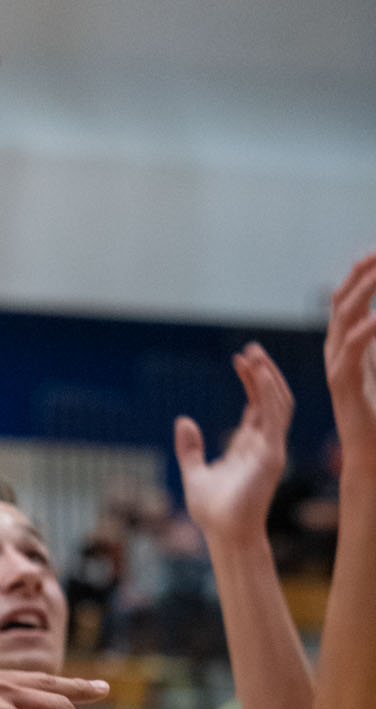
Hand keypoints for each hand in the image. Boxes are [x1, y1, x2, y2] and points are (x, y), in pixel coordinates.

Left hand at [174, 343, 291, 544]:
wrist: (224, 534)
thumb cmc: (212, 511)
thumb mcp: (194, 472)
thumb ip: (191, 449)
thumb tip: (183, 421)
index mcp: (248, 447)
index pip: (256, 406)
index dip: (251, 382)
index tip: (239, 360)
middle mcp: (264, 445)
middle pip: (269, 400)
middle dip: (263, 373)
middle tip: (250, 349)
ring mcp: (271, 449)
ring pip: (278, 403)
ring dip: (267, 378)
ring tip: (254, 354)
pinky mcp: (272, 455)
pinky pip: (275, 418)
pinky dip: (268, 394)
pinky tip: (259, 374)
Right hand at [326, 249, 375, 473]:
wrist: (371, 454)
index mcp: (348, 348)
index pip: (349, 303)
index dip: (361, 276)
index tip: (375, 254)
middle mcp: (337, 353)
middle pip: (342, 303)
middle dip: (361, 275)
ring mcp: (337, 367)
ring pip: (344, 319)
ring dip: (364, 293)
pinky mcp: (343, 383)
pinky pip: (353, 349)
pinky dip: (367, 329)